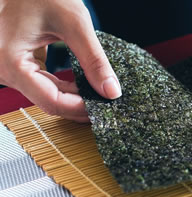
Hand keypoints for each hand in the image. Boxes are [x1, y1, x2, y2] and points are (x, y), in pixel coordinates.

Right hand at [0, 0, 120, 121]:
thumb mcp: (74, 23)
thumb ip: (94, 60)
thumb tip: (111, 91)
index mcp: (10, 63)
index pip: (51, 102)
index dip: (81, 109)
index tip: (107, 107)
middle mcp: (3, 70)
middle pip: (48, 101)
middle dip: (81, 105)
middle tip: (110, 104)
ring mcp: (8, 68)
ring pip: (46, 94)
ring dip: (74, 97)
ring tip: (101, 95)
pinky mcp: (16, 64)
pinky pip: (43, 83)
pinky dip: (65, 86)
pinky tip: (86, 84)